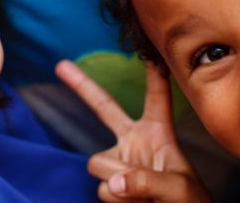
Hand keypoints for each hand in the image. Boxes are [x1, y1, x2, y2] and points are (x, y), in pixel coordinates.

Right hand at [56, 60, 209, 202]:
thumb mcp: (179, 189)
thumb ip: (148, 181)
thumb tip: (113, 183)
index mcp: (158, 133)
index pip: (158, 98)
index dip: (154, 74)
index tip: (151, 52)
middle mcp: (134, 142)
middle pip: (104, 108)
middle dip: (82, 86)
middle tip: (60, 64)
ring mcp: (119, 163)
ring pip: (99, 163)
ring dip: (120, 184)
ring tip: (145, 199)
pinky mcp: (109, 184)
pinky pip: (102, 188)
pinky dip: (118, 200)